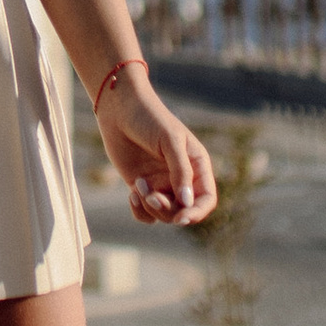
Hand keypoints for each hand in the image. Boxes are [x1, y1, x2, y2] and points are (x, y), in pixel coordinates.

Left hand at [94, 68, 216, 226]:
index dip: (196, 212)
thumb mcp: (169, 141)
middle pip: (184, 211)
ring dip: (152, 209)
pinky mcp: (142, 186)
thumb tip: (187, 203)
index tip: (181, 218)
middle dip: (168, 210)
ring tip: (138, 187)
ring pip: (164, 214)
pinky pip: (146, 212)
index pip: (206, 199)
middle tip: (151, 196)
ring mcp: (161, 183)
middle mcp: (181, 178)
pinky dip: (140, 210)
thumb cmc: (149, 118)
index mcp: (196, 166)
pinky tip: (132, 194)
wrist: (119, 108)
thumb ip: (181, 172)